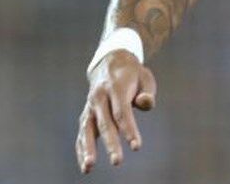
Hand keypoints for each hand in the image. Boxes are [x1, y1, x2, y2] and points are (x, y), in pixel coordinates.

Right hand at [76, 50, 157, 172]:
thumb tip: (145, 103)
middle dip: (111, 143)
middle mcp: (99, 97)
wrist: (110, 62)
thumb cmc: (133, 75)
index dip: (129, 130)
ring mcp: (90, 106)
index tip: (136, 146)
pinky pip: (82, 133)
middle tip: (117, 161)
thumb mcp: (145, 77)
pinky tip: (85, 165)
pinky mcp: (85, 114)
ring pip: (88, 129)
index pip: (122, 112)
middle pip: (105, 123)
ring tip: (89, 167)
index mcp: (116, 87)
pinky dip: (81, 148)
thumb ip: (147, 92)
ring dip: (88, 149)